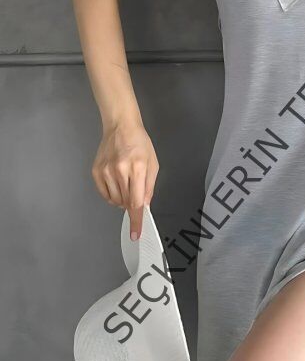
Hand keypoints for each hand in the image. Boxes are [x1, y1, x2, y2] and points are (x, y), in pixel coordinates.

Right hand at [91, 120, 158, 239]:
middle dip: (132, 204)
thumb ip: (149, 187)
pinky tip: (117, 183)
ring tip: (126, 183)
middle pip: (125, 203)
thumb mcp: (153, 164)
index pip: (136, 202)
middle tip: (135, 191)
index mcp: (137, 168)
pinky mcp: (96, 171)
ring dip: (122, 199)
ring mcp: (106, 171)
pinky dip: (112, 195)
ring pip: (115, 200)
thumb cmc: (140, 143)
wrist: (121, 127)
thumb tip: (144, 206)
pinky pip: (104, 194)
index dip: (136, 220)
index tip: (135, 233)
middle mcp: (120, 171)